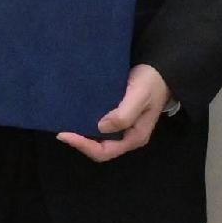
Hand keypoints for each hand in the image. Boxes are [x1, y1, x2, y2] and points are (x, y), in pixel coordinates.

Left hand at [57, 64, 173, 163]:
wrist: (160, 71)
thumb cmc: (152, 83)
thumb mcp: (139, 96)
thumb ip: (124, 114)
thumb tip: (101, 127)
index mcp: (135, 137)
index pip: (104, 151)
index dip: (83, 146)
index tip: (64, 134)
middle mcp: (127, 137)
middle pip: (99, 148)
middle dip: (80, 142)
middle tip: (61, 129)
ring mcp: (122, 129)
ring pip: (98, 138)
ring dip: (82, 133)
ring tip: (65, 122)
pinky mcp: (117, 118)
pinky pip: (99, 126)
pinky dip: (86, 123)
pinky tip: (75, 114)